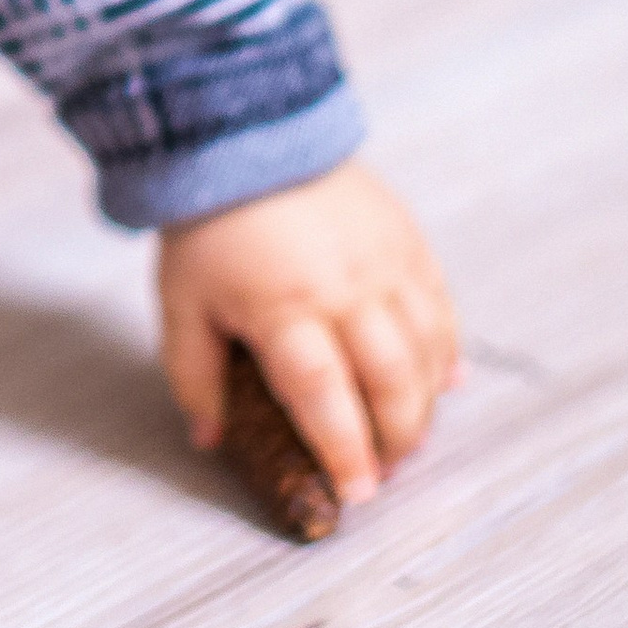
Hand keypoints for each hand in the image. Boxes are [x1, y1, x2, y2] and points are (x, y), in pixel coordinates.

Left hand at [157, 162, 459, 507]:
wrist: (244, 134)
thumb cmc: (208, 224)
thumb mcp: (181, 303)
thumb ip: (195, 377)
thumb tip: (211, 441)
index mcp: (284, 308)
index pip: (325, 398)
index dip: (345, 451)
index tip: (357, 493)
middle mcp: (346, 289)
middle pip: (391, 382)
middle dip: (396, 439)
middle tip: (386, 472)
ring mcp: (385, 263)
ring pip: (428, 351)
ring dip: (425, 403)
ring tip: (408, 435)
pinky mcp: (407, 240)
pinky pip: (440, 309)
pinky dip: (446, 352)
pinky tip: (442, 381)